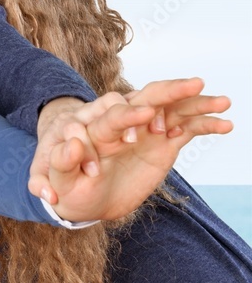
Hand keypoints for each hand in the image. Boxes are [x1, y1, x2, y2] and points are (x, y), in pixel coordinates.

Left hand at [37, 80, 231, 220]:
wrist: (84, 196)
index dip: (127, 117)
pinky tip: (225, 125)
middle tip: (192, 86)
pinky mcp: (163, 142)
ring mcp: (144, 128)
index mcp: (93, 125)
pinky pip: (187, 127)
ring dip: (195, 102)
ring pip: (171, 108)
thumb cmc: (66, 186)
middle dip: (167, 92)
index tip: (144, 123)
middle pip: (144, 98)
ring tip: (221, 101)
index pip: (111, 113)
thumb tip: (70, 145)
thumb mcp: (56, 179)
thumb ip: (59, 164)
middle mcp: (121, 120)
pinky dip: (205, 124)